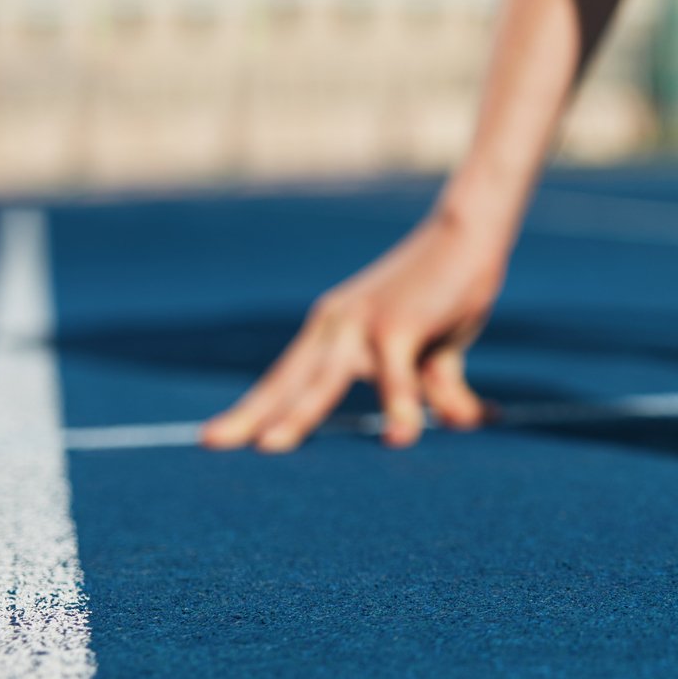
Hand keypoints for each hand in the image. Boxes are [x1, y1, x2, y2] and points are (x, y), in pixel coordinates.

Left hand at [202, 210, 507, 451]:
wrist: (468, 231)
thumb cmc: (448, 289)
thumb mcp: (435, 348)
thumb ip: (435, 386)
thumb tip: (460, 423)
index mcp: (334, 327)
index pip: (287, 376)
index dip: (254, 408)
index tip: (216, 436)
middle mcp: (337, 324)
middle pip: (289, 380)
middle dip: (252, 414)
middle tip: (209, 442)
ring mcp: (363, 323)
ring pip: (325, 380)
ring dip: (298, 414)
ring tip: (271, 447)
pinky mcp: (400, 324)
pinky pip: (395, 375)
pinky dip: (400, 406)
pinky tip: (400, 438)